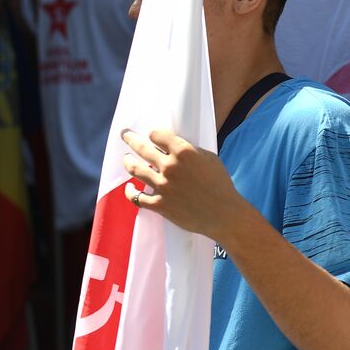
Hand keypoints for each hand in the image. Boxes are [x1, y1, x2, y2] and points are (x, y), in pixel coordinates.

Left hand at [121, 128, 253, 240]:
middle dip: (130, 139)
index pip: (157, 135)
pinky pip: (136, 197)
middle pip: (142, 148)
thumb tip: (173, 147)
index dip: (153, 134)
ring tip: (125, 158)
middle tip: (125, 135)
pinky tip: (129, 187)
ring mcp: (162, 186)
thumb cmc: (220, 185)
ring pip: (135, 169)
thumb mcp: (209, 159)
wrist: (224, 215)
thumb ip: (190, 151)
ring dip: (127, 162)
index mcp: (184, 152)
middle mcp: (169, 166)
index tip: (151, 135)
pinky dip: (130, 191)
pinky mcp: (159, 204)